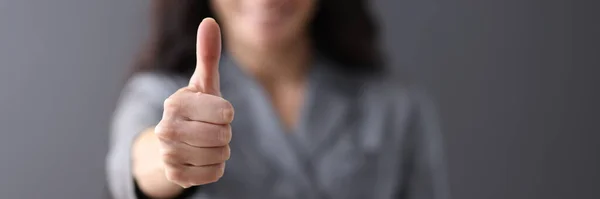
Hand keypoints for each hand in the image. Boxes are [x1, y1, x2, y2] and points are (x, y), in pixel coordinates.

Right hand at [155, 18, 233, 187]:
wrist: (173, 142)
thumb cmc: (196, 108)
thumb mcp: (203, 83)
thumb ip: (208, 55)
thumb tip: (209, 22)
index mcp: (175, 103)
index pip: (226, 112)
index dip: (226, 113)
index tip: (214, 111)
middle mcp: (166, 129)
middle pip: (223, 136)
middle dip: (224, 133)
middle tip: (211, 129)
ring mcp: (168, 155)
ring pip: (220, 156)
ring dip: (220, 151)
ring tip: (206, 143)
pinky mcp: (175, 176)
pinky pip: (214, 174)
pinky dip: (215, 167)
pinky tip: (202, 158)